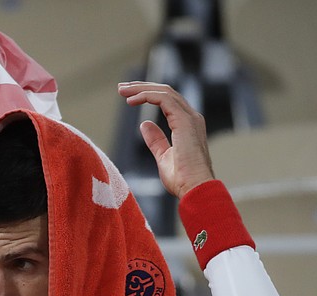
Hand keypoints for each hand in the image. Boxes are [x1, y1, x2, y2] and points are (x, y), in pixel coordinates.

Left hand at [118, 81, 214, 198]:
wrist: (194, 188)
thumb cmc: (182, 179)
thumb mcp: (163, 157)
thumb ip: (156, 140)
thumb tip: (145, 125)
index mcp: (187, 124)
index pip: (167, 100)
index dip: (147, 95)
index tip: (128, 97)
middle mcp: (191, 117)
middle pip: (165, 92)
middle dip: (142, 87)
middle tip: (122, 88)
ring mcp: (189, 118)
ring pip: (164, 92)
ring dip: (141, 89)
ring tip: (122, 91)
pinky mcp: (185, 121)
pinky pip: (163, 99)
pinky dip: (146, 96)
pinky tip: (131, 101)